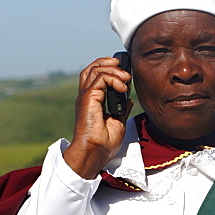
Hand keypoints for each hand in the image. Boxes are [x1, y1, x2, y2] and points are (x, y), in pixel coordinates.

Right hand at [63, 56, 132, 178]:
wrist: (95, 152)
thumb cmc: (103, 143)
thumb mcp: (117, 122)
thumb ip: (121, 109)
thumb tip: (128, 100)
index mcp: (91, 101)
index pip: (94, 76)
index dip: (107, 67)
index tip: (123, 70)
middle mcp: (86, 96)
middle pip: (91, 68)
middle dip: (107, 62)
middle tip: (123, 66)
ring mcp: (86, 97)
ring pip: (96, 69)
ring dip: (114, 70)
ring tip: (126, 78)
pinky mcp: (88, 99)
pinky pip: (100, 78)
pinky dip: (113, 79)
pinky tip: (123, 88)